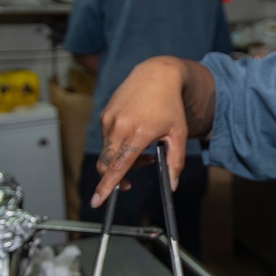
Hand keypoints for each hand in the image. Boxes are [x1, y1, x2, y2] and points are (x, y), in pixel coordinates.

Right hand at [92, 57, 192, 206]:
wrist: (156, 75)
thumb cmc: (170, 104)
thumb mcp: (179, 134)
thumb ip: (175, 162)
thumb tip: (172, 185)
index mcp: (137, 133)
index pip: (117, 167)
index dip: (106, 187)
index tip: (97, 201)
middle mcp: (119, 126)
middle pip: (107, 165)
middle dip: (117, 177)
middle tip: (136, 175)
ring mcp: (108, 120)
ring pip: (107, 153)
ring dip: (121, 160)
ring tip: (144, 149)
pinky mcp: (104, 115)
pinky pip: (107, 139)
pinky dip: (117, 146)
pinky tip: (135, 135)